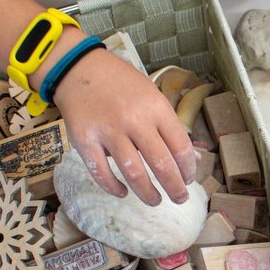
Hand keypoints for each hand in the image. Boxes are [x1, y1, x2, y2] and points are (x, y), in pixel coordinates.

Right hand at [52, 49, 196, 204]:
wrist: (79, 68)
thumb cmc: (121, 84)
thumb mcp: (151, 95)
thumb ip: (168, 125)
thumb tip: (191, 157)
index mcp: (156, 108)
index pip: (180, 146)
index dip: (188, 168)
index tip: (189, 179)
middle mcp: (134, 120)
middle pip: (162, 165)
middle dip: (175, 188)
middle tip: (180, 198)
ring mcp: (108, 131)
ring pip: (134, 173)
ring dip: (148, 193)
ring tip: (155, 201)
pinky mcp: (84, 141)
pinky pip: (101, 173)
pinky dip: (114, 188)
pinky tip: (123, 192)